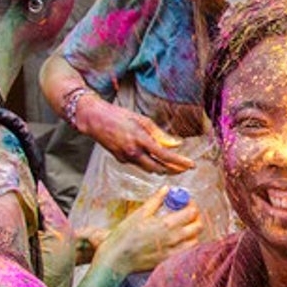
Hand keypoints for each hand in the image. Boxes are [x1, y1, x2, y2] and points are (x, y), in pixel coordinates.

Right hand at [79, 97, 194, 173]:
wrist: (94, 120)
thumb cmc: (119, 116)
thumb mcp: (142, 120)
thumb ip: (160, 134)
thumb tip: (177, 144)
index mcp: (140, 140)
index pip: (165, 156)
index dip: (180, 162)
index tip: (191, 165)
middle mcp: (133, 152)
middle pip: (158, 168)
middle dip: (173, 171)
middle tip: (184, 169)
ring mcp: (125, 158)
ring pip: (148, 169)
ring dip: (162, 169)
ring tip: (174, 167)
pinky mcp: (120, 160)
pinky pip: (139, 165)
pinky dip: (149, 164)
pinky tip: (155, 160)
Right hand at [97, 185, 204, 274]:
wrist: (116, 259)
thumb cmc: (125, 235)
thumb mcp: (139, 213)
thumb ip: (156, 200)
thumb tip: (167, 189)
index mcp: (167, 224)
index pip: (192, 212)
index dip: (192, 205)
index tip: (186, 202)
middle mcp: (173, 239)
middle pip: (198, 227)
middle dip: (196, 217)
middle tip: (188, 213)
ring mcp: (173, 252)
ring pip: (195, 241)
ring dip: (193, 232)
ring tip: (184, 227)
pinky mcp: (169, 262)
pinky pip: (186, 253)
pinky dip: (187, 245)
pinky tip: (179, 240)